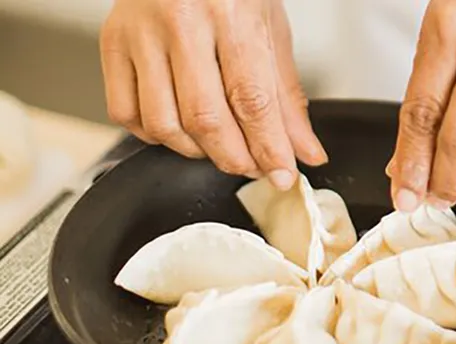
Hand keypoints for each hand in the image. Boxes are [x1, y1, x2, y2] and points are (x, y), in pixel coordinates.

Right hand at [99, 0, 326, 188]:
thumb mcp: (271, 31)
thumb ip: (286, 98)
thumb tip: (304, 152)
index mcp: (230, 14)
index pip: (251, 100)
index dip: (269, 148)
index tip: (282, 175)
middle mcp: (180, 22)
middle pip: (205, 118)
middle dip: (234, 157)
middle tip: (253, 166)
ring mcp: (140, 33)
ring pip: (163, 124)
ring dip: (196, 151)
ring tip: (219, 146)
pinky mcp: (111, 43)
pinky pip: (126, 113)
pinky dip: (155, 136)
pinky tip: (179, 127)